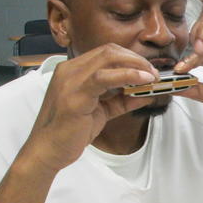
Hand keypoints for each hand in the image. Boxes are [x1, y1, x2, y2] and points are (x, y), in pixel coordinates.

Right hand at [23, 44, 158, 172]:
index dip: (131, 58)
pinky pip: (104, 77)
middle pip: (110, 51)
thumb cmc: (71, 132)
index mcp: (73, 70)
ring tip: (151, 77)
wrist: (49, 151)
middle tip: (153, 73)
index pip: (106, 53)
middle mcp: (69, 70)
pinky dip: (127, 75)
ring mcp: (70, 80)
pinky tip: (141, 81)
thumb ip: (122, 100)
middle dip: (136, 59)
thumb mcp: (102, 111)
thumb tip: (146, 93)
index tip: (148, 70)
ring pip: (108, 58)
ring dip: (135, 65)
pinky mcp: (74, 95)